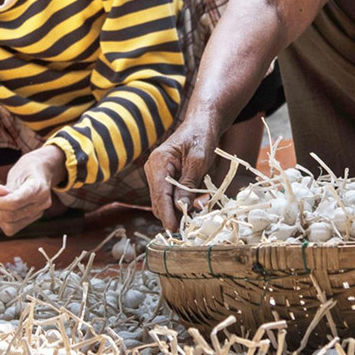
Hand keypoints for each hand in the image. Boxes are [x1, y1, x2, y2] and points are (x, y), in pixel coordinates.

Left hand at [0, 146, 64, 235]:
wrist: (41, 172)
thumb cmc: (27, 169)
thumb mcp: (17, 171)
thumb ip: (6, 186)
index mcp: (39, 188)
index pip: (15, 201)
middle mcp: (42, 204)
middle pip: (12, 216)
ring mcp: (38, 213)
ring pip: (11, 226)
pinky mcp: (32, 219)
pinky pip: (13, 227)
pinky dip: (0, 221)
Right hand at [145, 112, 220, 230]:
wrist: (201, 124)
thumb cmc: (201, 137)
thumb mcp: (198, 161)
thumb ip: (188, 185)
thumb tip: (180, 208)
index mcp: (158, 162)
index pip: (160, 195)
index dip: (167, 214)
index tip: (174, 230)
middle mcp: (153, 169)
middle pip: (158, 202)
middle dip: (174, 215)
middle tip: (192, 224)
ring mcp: (157, 174)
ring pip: (163, 202)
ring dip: (179, 210)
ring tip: (199, 209)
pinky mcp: (165, 178)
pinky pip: (169, 196)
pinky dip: (181, 203)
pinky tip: (195, 203)